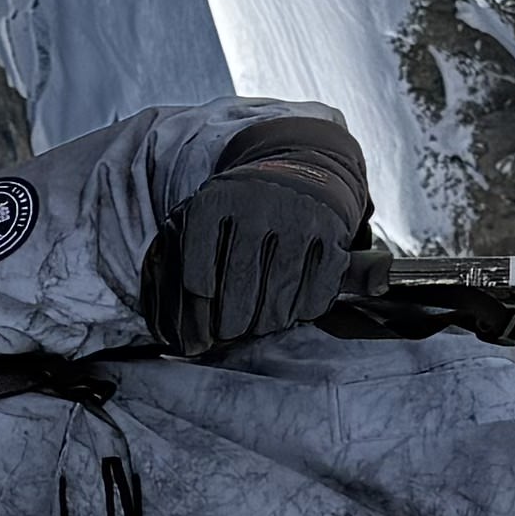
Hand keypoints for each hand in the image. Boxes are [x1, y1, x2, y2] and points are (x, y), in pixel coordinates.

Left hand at [150, 161, 359, 348]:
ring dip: (266, 323)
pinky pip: (314, 299)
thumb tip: (185, 341)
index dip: (198, 309)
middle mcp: (256, 206)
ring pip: (277, 303)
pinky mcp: (332, 235)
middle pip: (238, 292)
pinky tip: (291, 305)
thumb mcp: (203, 222)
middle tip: (231, 330)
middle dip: (231, 324)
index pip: (196, 281)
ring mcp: (298, 220)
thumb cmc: (239, 214)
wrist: (300, 173)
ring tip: (259, 321)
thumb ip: (182, 271)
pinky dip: (301, 313)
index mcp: (213, 203)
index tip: (206, 313)